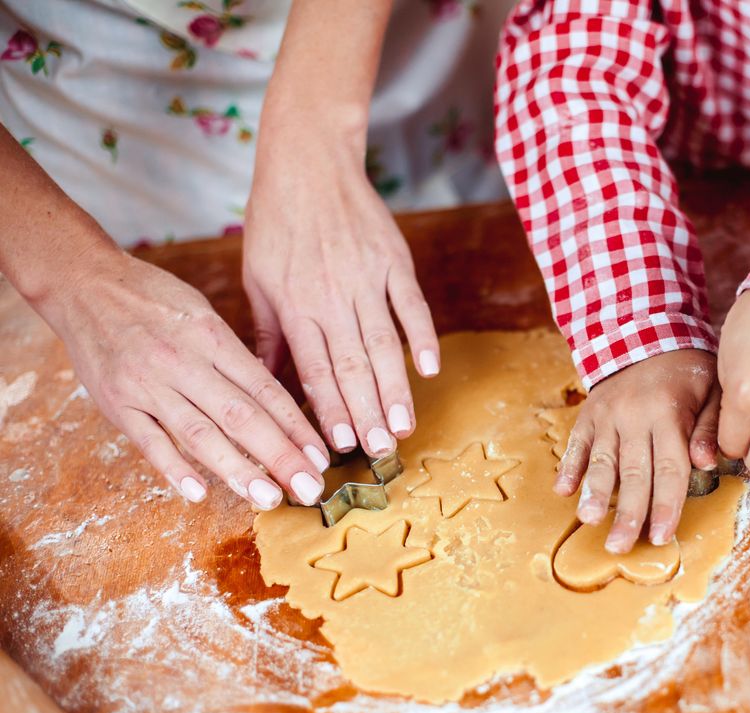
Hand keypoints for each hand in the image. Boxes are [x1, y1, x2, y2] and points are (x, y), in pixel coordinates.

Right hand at [46, 253, 328, 507]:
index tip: (320, 457)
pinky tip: (198, 492)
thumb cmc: (152, 298)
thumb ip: (235, 357)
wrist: (83, 283)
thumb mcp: (203, 313)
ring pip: (200, 434)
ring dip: (237, 470)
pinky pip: (148, 441)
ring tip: (268, 498)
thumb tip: (275, 400)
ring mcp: (148, 385)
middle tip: (310, 489)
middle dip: (280, 456)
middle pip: (242, 416)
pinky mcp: (117, 402)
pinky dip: (173, 468)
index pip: (265, 390)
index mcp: (213, 338)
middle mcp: (185, 363)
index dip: (296, 427)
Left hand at [242, 132, 436, 456]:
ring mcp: (367, 278)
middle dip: (367, 413)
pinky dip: (422, 336)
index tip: (341, 445)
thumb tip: (265, 381)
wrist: (308, 162)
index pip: (314, 368)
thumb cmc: (276, 222)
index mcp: (295, 304)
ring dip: (396, 388)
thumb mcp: (257, 278)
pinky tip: (430, 368)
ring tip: (404, 426)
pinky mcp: (395, 261)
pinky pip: (411, 305)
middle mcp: (332, 296)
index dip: (329, 408)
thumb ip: (268, 332)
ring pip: (384, 344)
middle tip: (381, 451)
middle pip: (352, 365)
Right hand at [555, 350, 720, 553]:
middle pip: (633, 473)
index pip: (669, 469)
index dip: (666, 506)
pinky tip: (563, 491)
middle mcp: (634, 416)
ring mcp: (608, 416)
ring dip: (594, 493)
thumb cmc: (687, 370)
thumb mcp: (712, 390)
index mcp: (669, 414)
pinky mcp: (589, 414)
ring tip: (588, 521)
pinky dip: (569, 466)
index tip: (661, 537)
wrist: (645, 333)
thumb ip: (709, 428)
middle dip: (627, 513)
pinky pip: (577, 443)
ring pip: (601, 460)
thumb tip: (706, 464)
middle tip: (620, 547)